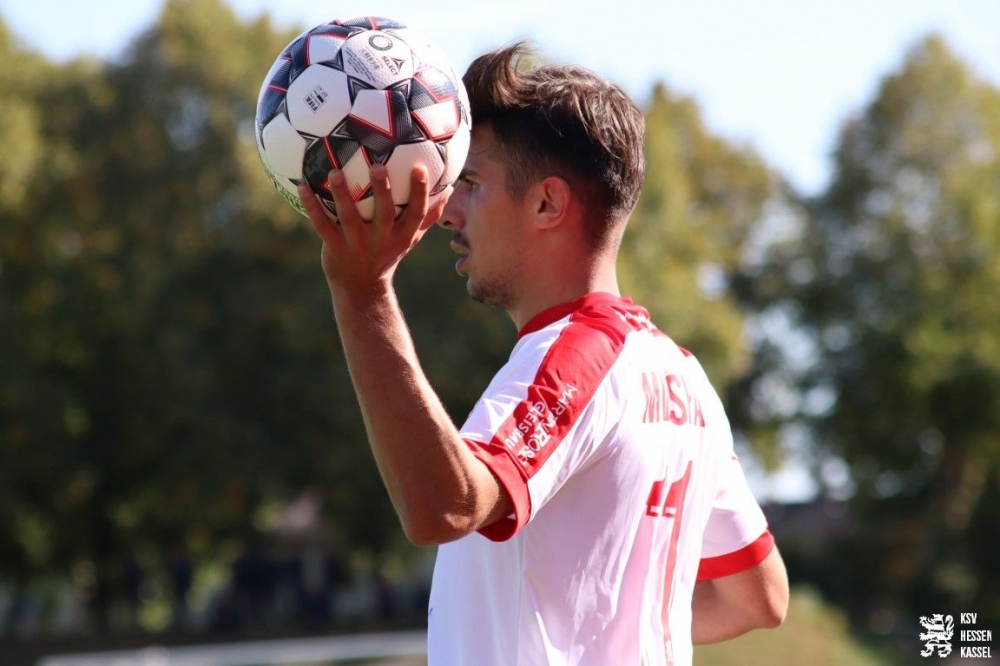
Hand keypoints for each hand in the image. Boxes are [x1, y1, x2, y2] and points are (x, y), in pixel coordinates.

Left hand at [298, 164, 450, 297]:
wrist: (361, 288)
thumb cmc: (387, 254)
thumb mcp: (410, 238)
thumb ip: (428, 216)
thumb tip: (448, 190)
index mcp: (401, 236)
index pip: (416, 213)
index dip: (420, 193)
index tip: (421, 168)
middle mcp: (381, 240)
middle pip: (384, 213)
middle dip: (383, 191)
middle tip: (378, 166)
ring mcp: (357, 244)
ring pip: (349, 217)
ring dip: (343, 194)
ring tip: (336, 172)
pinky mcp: (334, 247)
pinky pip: (322, 224)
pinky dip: (312, 206)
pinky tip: (303, 186)